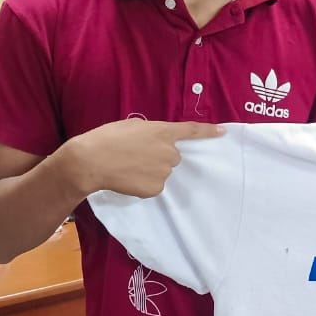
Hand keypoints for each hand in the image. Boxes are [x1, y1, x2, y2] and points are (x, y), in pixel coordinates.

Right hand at [66, 119, 224, 198]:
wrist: (92, 161)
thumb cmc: (108, 138)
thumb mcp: (133, 127)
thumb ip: (151, 132)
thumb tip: (156, 142)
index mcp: (163, 132)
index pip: (191, 130)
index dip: (209, 131)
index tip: (223, 132)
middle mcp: (169, 152)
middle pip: (172, 156)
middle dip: (159, 156)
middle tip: (137, 155)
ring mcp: (164, 172)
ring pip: (162, 172)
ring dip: (151, 170)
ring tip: (129, 166)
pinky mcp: (156, 189)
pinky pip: (154, 186)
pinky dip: (144, 183)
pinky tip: (128, 178)